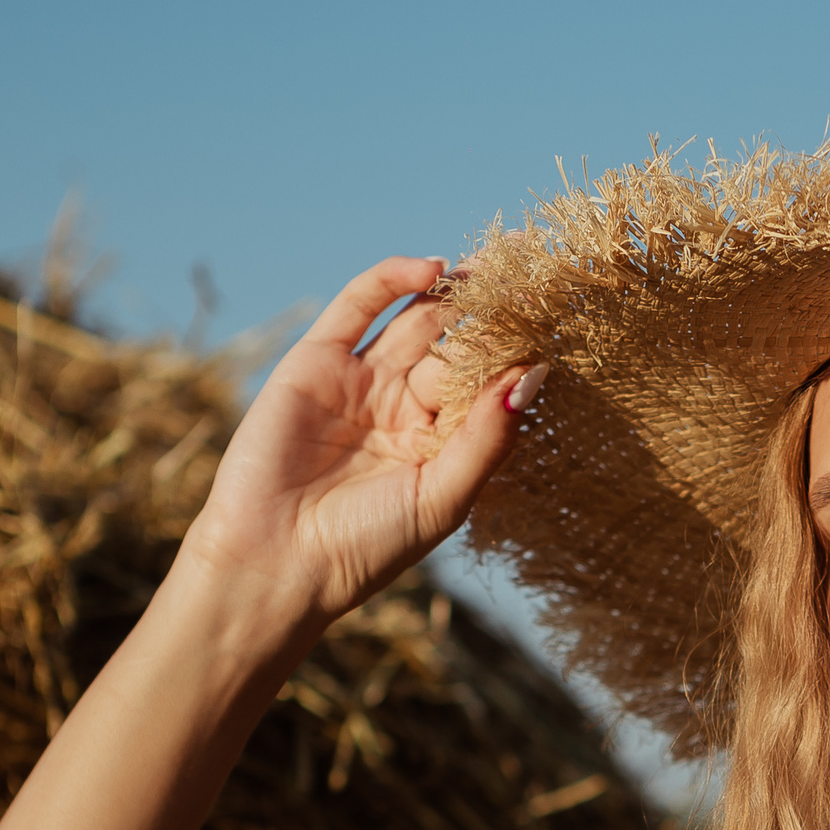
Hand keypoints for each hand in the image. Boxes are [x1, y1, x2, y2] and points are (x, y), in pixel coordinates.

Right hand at [179, 257, 541, 625]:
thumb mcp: (444, 494)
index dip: (516, 356)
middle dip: (491, 319)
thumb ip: (488, 436)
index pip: (488, 388)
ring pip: (416, 321)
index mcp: (442, 445)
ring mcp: (363, 381)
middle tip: (529, 282)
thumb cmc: (367, 545)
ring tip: (492, 269)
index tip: (555, 322)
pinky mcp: (317, 360)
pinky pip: (359, 306)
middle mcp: (405, 409)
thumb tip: (535, 373)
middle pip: (457, 348)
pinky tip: (432, 269)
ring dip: (453, 293)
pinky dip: (393, 279)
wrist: (274, 560)